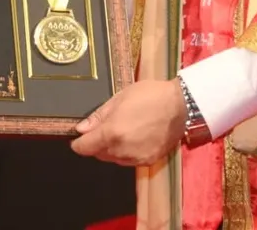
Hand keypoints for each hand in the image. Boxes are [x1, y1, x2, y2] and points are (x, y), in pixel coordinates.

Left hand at [70, 80, 186, 165]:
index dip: (78, 144)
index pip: (86, 147)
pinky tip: (131, 137)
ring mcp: (137, 158)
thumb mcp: (119, 98)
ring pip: (114, 159)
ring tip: (119, 129)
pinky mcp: (149, 161)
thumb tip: (81, 128)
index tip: (77, 139)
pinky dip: (125, 152)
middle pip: (99, 154)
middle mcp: (123, 150)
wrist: (180, 105)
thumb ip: (98, 116)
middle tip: (101, 127)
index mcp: (112, 132)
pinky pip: (129, 161)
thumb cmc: (148, 95)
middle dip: (95, 143)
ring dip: (110, 149)